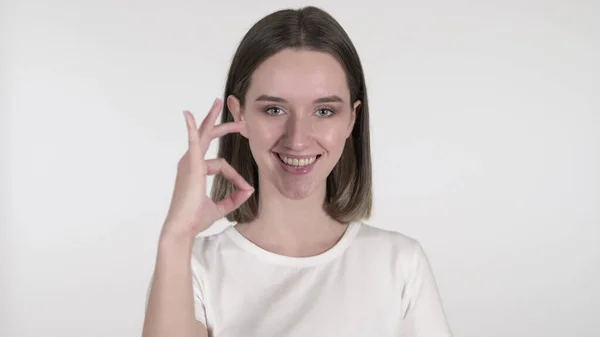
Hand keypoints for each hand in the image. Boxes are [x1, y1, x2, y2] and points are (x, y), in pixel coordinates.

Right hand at [160, 98, 253, 240]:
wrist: (184, 228)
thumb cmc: (196, 219)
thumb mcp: (220, 208)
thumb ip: (234, 198)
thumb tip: (249, 189)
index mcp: (196, 171)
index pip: (222, 165)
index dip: (237, 177)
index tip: (246, 189)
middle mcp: (190, 163)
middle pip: (208, 137)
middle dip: (223, 125)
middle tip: (237, 117)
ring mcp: (189, 162)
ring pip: (203, 134)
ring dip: (212, 118)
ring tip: (220, 102)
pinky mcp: (191, 165)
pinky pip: (192, 142)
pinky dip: (191, 128)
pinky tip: (188, 115)